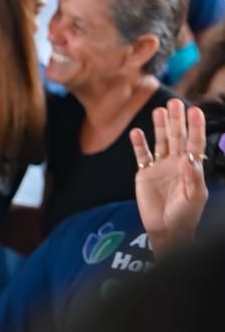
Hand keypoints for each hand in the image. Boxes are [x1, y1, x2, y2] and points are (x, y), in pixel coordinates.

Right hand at [130, 98, 209, 256]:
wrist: (165, 229)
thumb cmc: (185, 215)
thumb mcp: (195, 198)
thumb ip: (193, 178)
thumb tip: (188, 159)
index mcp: (191, 168)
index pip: (194, 143)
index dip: (195, 127)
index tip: (194, 111)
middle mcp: (176, 163)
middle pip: (177, 137)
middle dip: (177, 120)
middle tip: (174, 102)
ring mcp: (160, 167)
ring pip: (160, 141)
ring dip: (160, 126)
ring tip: (159, 110)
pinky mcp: (144, 173)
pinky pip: (141, 154)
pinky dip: (139, 143)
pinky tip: (136, 131)